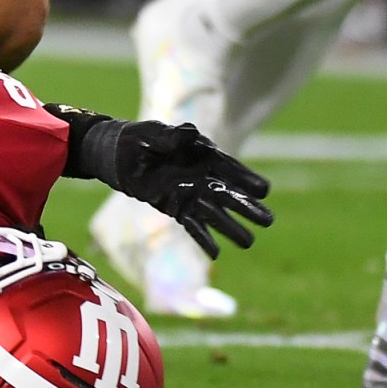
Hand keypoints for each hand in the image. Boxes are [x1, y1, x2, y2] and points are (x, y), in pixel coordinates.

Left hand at [101, 118, 273, 258]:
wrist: (118, 155)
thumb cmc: (140, 138)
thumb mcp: (154, 133)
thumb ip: (172, 136)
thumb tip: (189, 133)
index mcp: (203, 156)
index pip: (229, 168)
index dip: (246, 178)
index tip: (264, 191)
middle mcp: (202, 177)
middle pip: (228, 194)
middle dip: (247, 207)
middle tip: (268, 221)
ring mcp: (190, 195)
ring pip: (215, 214)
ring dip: (231, 228)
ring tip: (249, 242)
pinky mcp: (176, 208)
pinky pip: (192, 226)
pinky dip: (203, 239)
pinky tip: (216, 254)